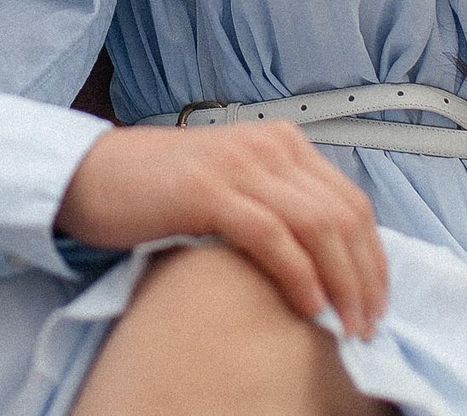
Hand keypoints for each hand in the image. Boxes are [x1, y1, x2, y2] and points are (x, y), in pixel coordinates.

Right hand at [55, 124, 386, 340]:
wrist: (90, 174)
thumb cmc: (158, 190)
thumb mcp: (234, 187)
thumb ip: (278, 206)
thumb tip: (329, 264)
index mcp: (281, 142)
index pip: (352, 201)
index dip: (373, 257)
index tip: (376, 302)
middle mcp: (268, 145)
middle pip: (345, 215)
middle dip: (366, 277)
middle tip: (368, 324)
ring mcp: (239, 165)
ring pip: (318, 225)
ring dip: (342, 282)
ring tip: (346, 324)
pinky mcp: (209, 190)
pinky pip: (272, 235)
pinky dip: (299, 273)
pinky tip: (308, 304)